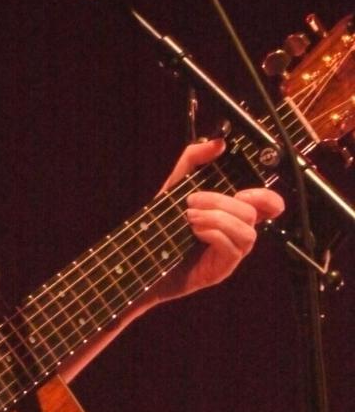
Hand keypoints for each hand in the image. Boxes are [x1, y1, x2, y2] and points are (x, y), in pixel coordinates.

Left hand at [154, 139, 284, 301]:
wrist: (141, 257)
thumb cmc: (163, 222)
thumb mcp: (175, 185)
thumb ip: (194, 159)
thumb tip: (218, 142)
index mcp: (232, 213)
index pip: (270, 206)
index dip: (267, 197)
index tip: (243, 191)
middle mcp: (237, 233)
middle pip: (252, 214)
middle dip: (221, 202)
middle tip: (191, 201)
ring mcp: (232, 253)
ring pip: (247, 233)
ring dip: (217, 218)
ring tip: (190, 217)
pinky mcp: (221, 270)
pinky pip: (233, 249)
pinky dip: (214, 234)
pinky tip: (194, 231)